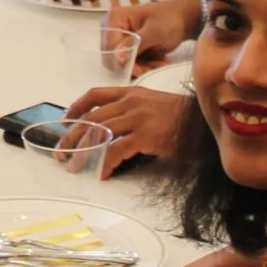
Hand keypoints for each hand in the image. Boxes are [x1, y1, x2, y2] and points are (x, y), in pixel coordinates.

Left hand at [66, 84, 190, 169]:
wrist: (204, 121)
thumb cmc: (181, 117)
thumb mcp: (154, 104)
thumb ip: (132, 110)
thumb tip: (110, 129)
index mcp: (131, 92)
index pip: (95, 95)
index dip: (76, 107)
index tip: (64, 120)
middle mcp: (131, 102)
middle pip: (92, 117)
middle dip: (73, 136)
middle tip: (62, 151)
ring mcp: (138, 118)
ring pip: (100, 134)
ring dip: (84, 152)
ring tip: (76, 166)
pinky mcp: (146, 135)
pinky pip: (117, 150)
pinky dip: (105, 163)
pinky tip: (102, 173)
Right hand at [106, 0, 200, 60]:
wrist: (185, 20)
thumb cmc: (170, 19)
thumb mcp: (154, 31)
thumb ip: (135, 44)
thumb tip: (118, 58)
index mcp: (115, 18)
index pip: (109, 47)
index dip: (123, 61)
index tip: (141, 68)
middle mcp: (114, 29)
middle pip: (115, 57)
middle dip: (135, 65)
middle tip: (154, 66)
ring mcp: (122, 38)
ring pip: (124, 63)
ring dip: (143, 67)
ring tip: (161, 62)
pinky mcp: (130, 47)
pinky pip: (133, 63)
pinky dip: (147, 65)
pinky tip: (160, 60)